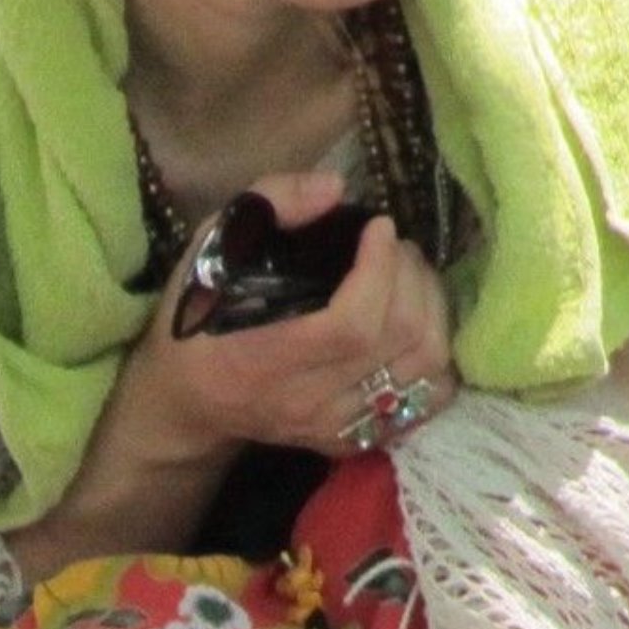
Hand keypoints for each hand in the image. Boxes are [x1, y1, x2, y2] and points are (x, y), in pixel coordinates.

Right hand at [130, 170, 458, 462]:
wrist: (189, 403)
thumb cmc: (198, 319)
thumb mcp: (210, 247)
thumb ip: (268, 207)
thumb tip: (334, 189)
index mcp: (262, 357)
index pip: (352, 325)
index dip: (381, 270)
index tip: (378, 229)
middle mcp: (305, 401)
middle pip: (399, 341)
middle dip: (412, 277)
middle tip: (395, 248)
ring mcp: (335, 426)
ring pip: (424, 368)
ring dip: (432, 309)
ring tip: (409, 278)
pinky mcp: (355, 439)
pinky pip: (427, 399)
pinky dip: (438, 356)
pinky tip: (416, 324)